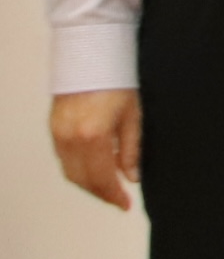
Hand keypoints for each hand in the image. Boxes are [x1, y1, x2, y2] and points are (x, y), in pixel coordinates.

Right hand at [49, 90, 141, 209]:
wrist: (91, 54)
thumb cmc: (117, 79)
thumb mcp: (133, 115)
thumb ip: (131, 149)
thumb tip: (132, 176)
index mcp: (93, 136)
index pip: (102, 179)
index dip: (113, 196)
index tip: (124, 204)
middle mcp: (71, 139)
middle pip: (82, 180)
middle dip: (100, 193)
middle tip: (117, 198)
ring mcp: (59, 134)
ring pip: (70, 172)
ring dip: (88, 183)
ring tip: (108, 186)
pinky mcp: (54, 128)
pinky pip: (64, 158)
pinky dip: (78, 169)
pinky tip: (94, 167)